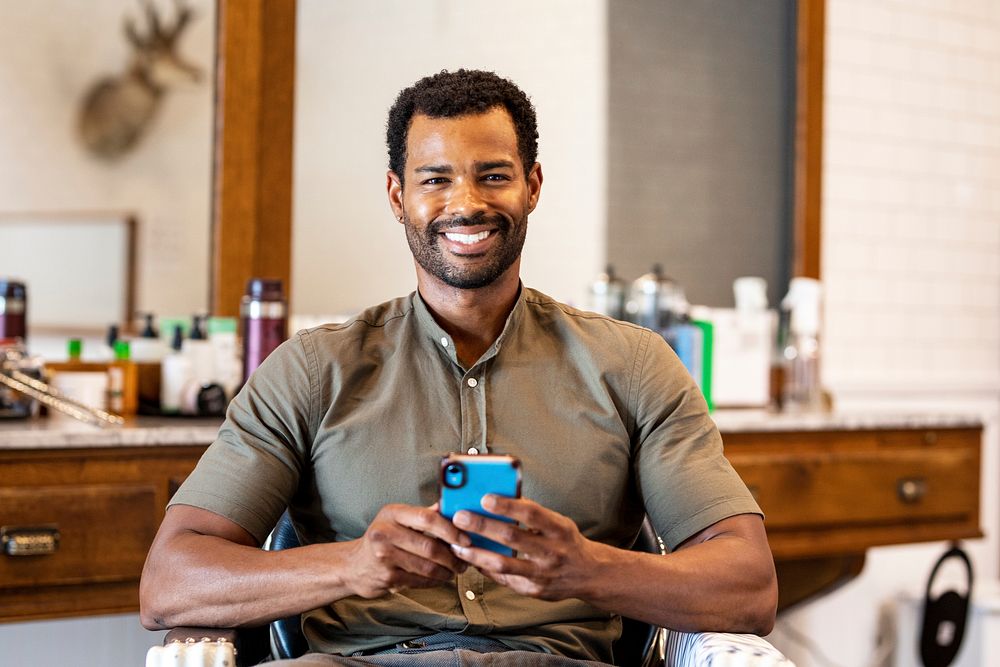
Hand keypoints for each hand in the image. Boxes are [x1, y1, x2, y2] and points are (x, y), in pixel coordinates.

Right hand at [342, 503, 471, 598]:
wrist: (353, 565)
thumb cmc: (382, 538)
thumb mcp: (397, 519)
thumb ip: (423, 515)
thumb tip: (450, 506)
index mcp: (392, 513)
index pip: (427, 518)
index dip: (451, 530)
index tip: (466, 540)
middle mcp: (385, 533)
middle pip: (429, 546)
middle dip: (452, 557)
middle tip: (464, 561)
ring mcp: (384, 556)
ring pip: (427, 567)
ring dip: (446, 571)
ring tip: (455, 571)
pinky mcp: (386, 577)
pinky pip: (419, 581)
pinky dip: (434, 581)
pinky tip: (439, 578)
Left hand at [450, 495, 613, 600]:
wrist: (589, 574)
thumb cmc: (566, 541)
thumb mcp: (558, 522)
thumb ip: (532, 514)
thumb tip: (498, 500)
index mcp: (559, 529)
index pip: (532, 514)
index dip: (508, 506)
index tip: (485, 498)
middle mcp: (552, 552)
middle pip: (512, 538)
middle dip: (482, 526)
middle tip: (459, 517)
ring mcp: (542, 574)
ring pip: (503, 564)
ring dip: (476, 554)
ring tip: (457, 545)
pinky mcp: (534, 590)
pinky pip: (504, 579)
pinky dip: (486, 569)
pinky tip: (472, 560)